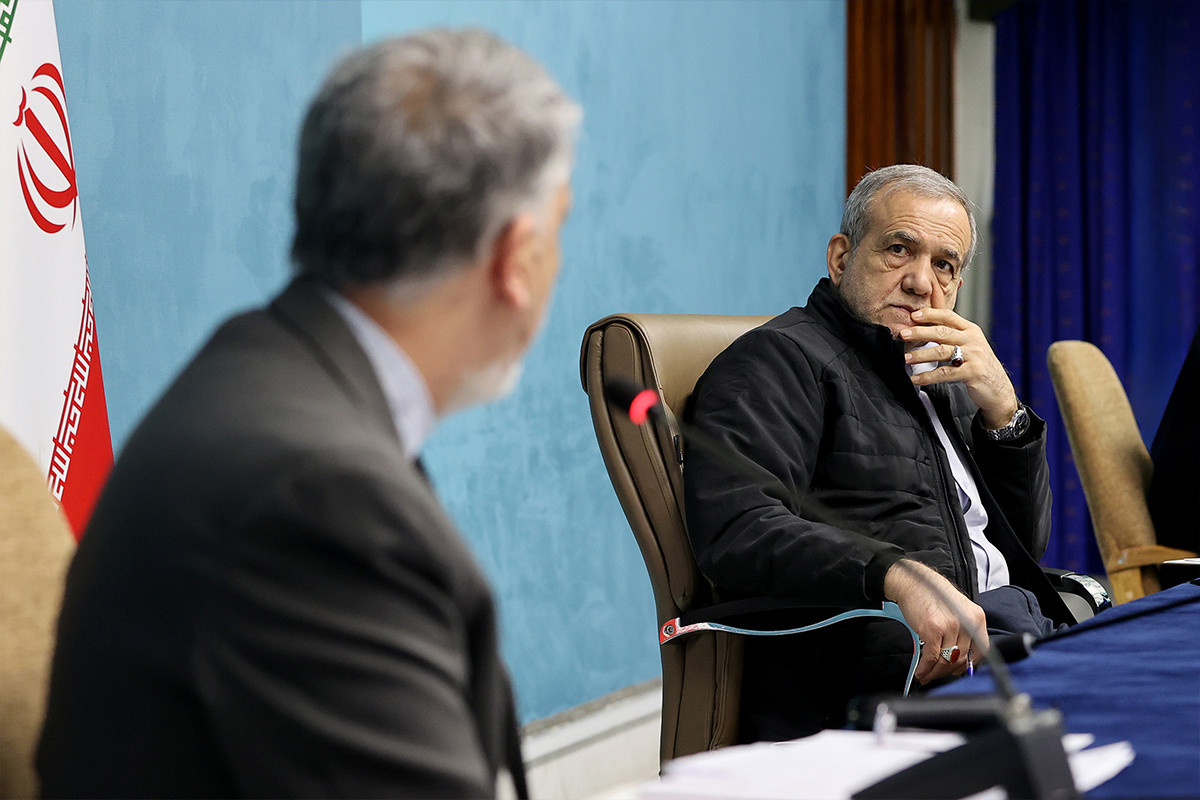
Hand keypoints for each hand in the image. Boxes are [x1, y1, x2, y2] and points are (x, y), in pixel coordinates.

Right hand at [883, 559, 989, 683]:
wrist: (912, 581)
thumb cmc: (932, 596)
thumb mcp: (957, 610)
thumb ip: (964, 632)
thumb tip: (961, 660)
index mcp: (976, 617)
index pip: (982, 650)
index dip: (970, 664)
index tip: (959, 671)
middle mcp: (966, 622)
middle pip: (962, 658)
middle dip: (949, 671)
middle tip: (938, 675)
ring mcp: (950, 626)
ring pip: (946, 660)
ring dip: (935, 672)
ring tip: (927, 676)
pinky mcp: (932, 629)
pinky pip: (932, 657)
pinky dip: (926, 668)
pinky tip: (921, 672)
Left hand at [900, 308, 1019, 428]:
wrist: (998, 388)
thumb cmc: (978, 365)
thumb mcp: (969, 345)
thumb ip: (952, 335)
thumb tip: (924, 327)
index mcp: (971, 330)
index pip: (948, 316)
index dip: (930, 314)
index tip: (913, 315)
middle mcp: (973, 340)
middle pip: (942, 332)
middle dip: (920, 332)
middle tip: (903, 334)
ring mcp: (974, 356)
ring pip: (942, 351)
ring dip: (921, 354)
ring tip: (906, 358)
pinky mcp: (972, 372)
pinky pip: (945, 373)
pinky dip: (928, 376)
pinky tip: (916, 378)